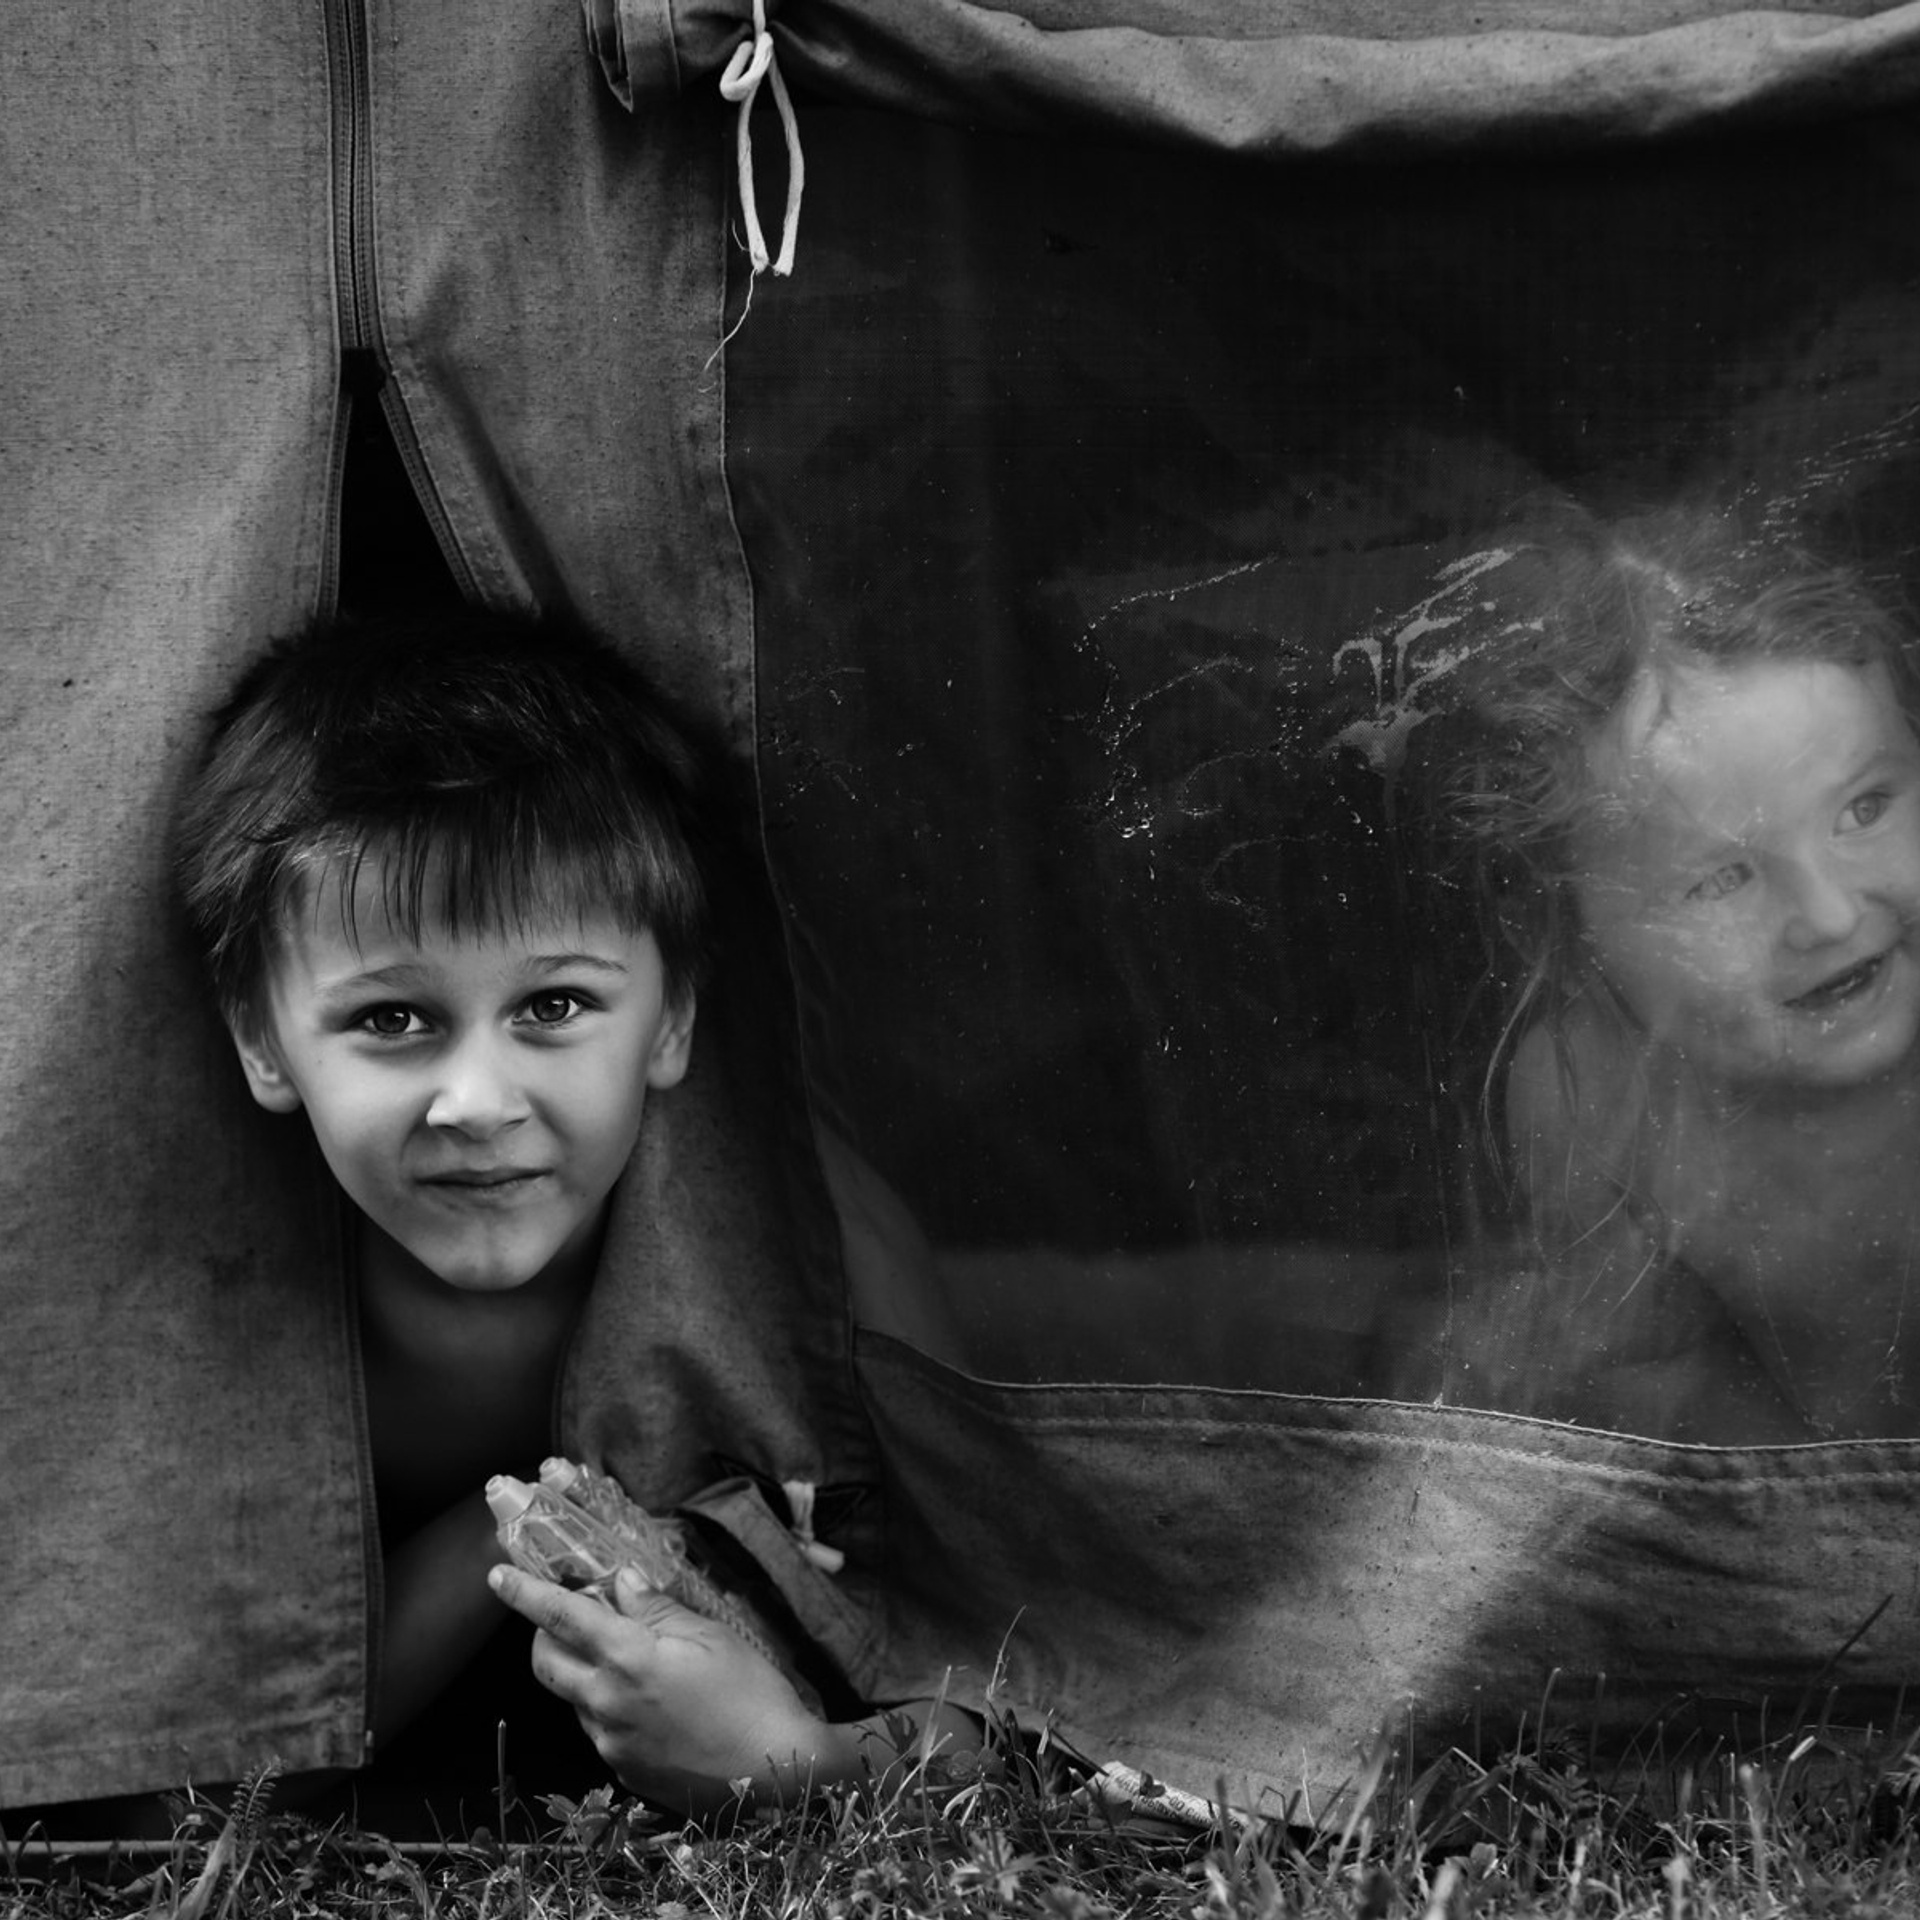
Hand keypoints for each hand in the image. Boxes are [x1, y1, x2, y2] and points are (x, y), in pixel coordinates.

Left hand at [488, 1564, 859, 1813]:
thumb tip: (620, 1582)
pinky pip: (600, 1730)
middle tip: (569, 1616)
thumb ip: (656, 1609)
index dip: (525, 1593)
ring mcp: (611, 1744)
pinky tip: (655, 1705)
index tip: (497, 1575)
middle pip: (546, 1662)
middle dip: (542, 1634)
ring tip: (633, 1662)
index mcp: (627, 1660)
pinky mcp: (624, 1771)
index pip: (560, 1617)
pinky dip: (611, 1706)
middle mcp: (606, 1704)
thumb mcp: (710, 1636)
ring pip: (573, 1696)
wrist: (775, 1772)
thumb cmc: (750, 1694)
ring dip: (584, 1671)